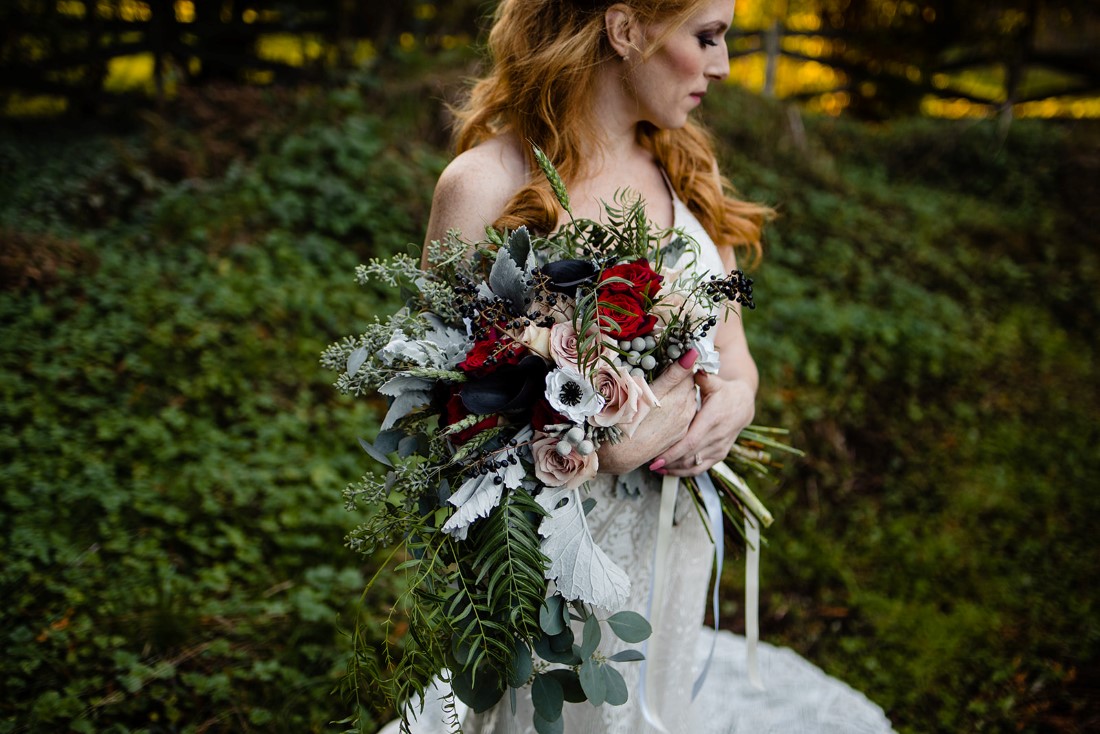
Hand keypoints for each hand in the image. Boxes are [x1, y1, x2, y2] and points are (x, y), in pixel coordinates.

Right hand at [596, 349, 699, 474]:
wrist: (621, 453)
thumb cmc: (627, 418)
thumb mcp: (648, 390)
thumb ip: (673, 373)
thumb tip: (693, 352)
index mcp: (681, 396)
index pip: (688, 371)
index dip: (677, 365)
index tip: (665, 363)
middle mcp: (686, 411)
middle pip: (688, 387)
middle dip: (677, 381)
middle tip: (659, 378)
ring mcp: (683, 425)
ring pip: (685, 402)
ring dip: (676, 396)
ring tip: (657, 396)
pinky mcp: (677, 437)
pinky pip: (681, 418)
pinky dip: (674, 412)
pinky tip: (658, 413)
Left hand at [651, 373, 754, 476]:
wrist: (744, 405)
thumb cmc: (723, 391)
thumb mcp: (714, 381)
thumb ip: (701, 376)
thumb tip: (689, 359)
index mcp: (713, 418)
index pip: (691, 440)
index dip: (673, 451)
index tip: (656, 457)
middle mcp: (718, 436)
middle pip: (690, 455)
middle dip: (669, 462)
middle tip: (649, 463)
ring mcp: (720, 447)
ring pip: (695, 465)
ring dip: (674, 469)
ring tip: (655, 468)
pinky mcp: (719, 455)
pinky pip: (701, 468)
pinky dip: (684, 472)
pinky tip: (668, 470)